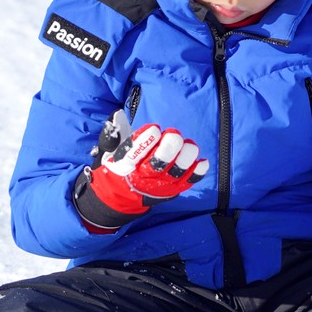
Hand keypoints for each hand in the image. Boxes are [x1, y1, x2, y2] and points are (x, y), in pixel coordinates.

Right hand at [72, 109, 209, 231]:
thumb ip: (112, 136)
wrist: (125, 195)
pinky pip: (189, 181)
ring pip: (176, 171)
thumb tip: (116, 116)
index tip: (154, 128)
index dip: (146, 140)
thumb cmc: (121, 167)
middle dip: (169, 147)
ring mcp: (162, 183)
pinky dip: (198, 172)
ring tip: (188, 145)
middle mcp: (145, 176)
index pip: (135, 153)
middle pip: (159, 163)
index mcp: (126, 166)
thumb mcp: (109, 152)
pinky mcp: (175, 187)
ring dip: (185, 156)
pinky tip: (202, 161)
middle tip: (173, 135)